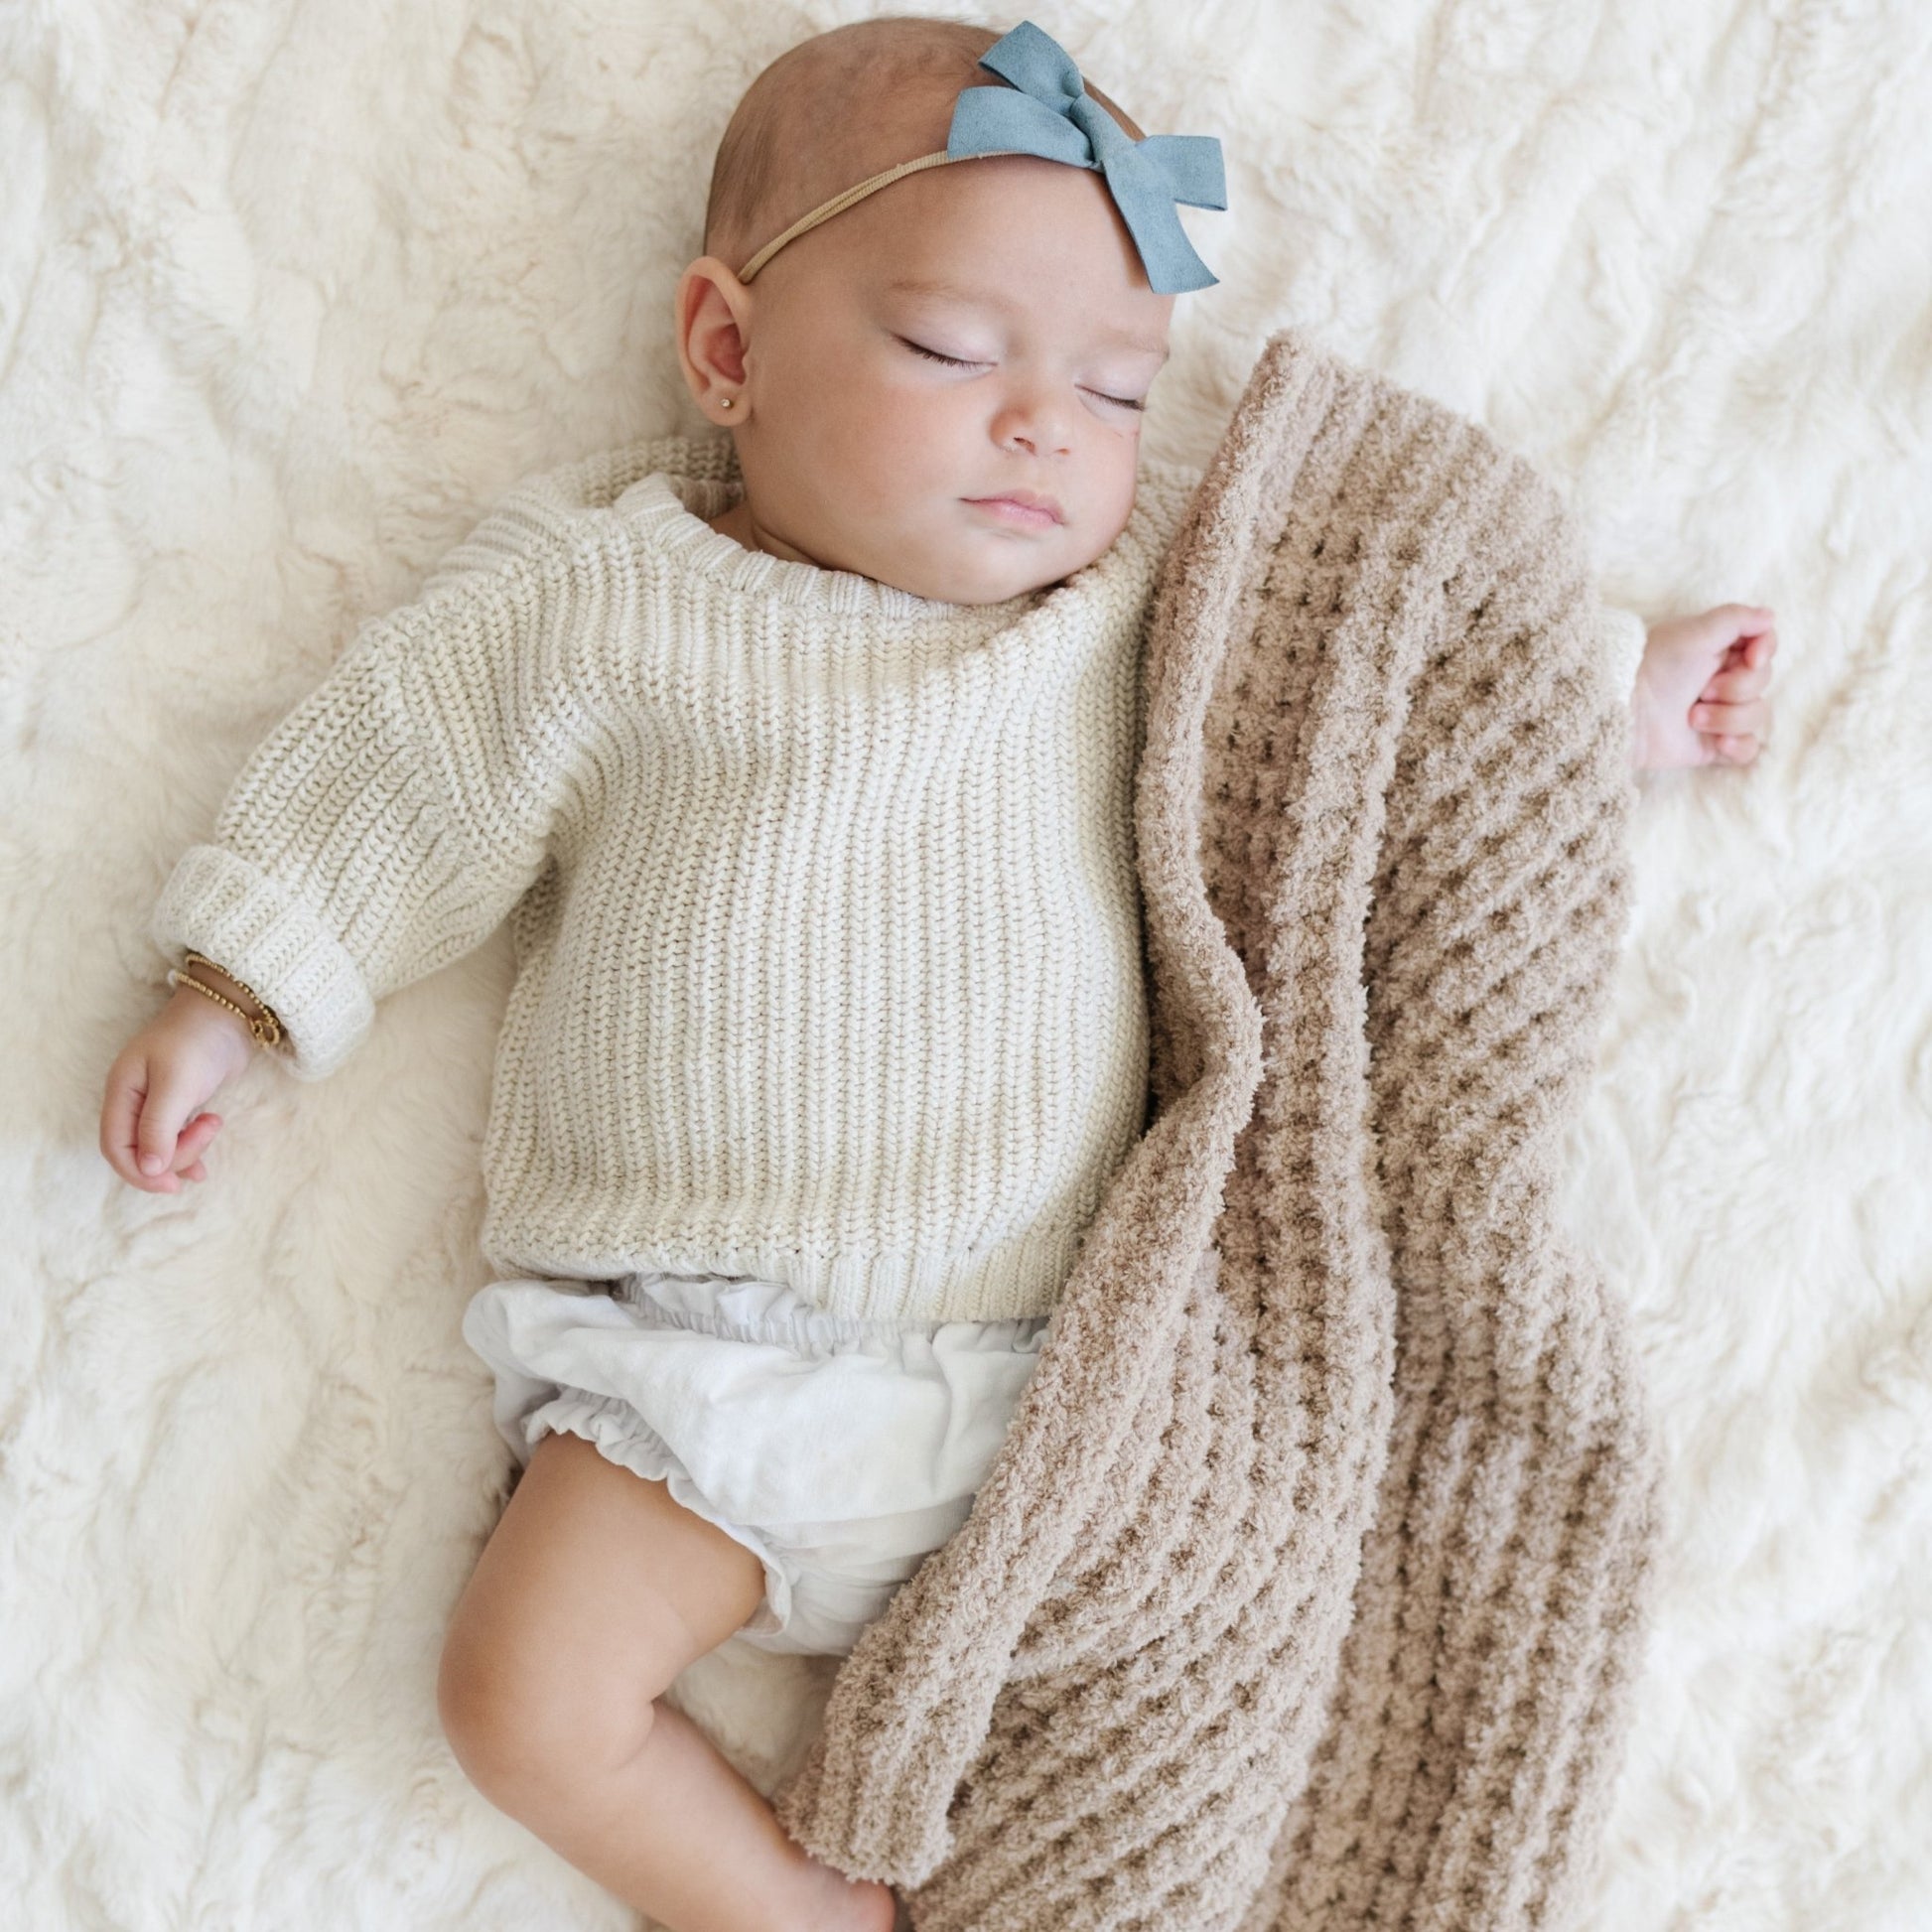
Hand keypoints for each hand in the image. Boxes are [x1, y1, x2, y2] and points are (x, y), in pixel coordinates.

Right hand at [99, 988, 257, 1192]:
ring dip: (186, 1151)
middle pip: (139, 1151)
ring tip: (214, 1126)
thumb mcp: (177, 1084)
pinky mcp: (181, 1102)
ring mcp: (156, 1102)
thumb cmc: (198, 1041)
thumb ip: (159, 1127)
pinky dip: (189, 1150)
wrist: (229, 1012)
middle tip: (207, 1133)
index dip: (139, 1172)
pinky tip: (204, 1167)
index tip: (171, 1184)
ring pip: (161, 1147)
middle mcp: (133, 1100)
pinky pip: (176, 1138)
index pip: (115, 1147)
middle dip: (172, 1156)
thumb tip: (149, 1170)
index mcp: (122, 1092)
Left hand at [1631, 604, 1777, 770]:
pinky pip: (1748, 748)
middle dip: (1736, 688)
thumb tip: (1770, 616)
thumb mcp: (1695, 633)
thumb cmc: (1655, 667)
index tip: (1751, 658)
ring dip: (1728, 718)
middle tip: (1701, 691)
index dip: (1764, 651)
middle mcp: (1721, 679)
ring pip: (1758, 714)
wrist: (1625, 714)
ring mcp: (1718, 713)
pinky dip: (1738, 746)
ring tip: (1691, 718)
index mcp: (1717, 648)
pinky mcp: (1712, 745)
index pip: (1763, 644)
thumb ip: (1735, 619)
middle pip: (1762, 681)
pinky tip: (1718, 744)